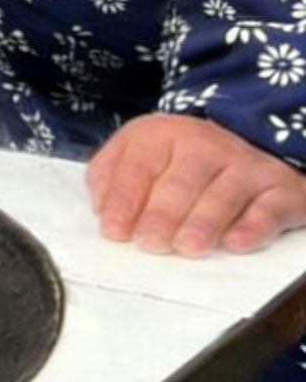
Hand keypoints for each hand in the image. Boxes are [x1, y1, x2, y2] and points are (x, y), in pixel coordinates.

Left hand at [86, 112, 305, 255]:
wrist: (252, 141)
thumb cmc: (181, 160)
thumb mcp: (140, 152)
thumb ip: (111, 175)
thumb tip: (101, 208)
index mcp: (163, 135)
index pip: (138, 166)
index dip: (124, 199)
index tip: (114, 230)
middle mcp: (206, 146)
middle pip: (180, 182)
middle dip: (162, 214)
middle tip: (150, 243)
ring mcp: (246, 167)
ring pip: (222, 196)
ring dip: (203, 222)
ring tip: (188, 246)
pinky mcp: (280, 191)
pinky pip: (268, 209)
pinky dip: (252, 226)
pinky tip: (235, 243)